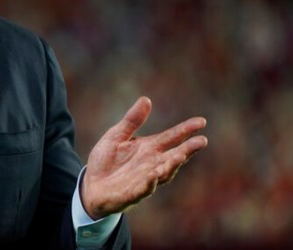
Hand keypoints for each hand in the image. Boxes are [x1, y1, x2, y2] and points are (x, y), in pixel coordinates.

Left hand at [81, 96, 207, 219]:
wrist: (90, 185)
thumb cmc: (107, 160)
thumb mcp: (117, 135)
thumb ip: (132, 120)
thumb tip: (146, 99)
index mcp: (149, 148)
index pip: (171, 138)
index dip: (186, 130)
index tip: (201, 121)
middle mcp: (151, 164)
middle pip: (174, 156)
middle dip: (187, 149)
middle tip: (202, 141)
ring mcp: (144, 180)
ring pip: (163, 173)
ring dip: (172, 165)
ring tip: (181, 155)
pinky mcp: (132, 194)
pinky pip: (143, 189)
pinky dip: (150, 183)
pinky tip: (154, 175)